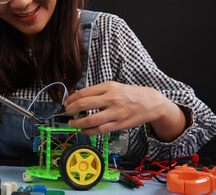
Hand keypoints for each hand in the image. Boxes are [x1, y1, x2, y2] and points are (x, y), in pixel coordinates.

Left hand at [64, 81, 184, 140]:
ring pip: (90, 120)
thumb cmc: (129, 94)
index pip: (83, 93)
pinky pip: (99, 130)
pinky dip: (88, 131)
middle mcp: (110, 99)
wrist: (151, 103)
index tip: (67, 103)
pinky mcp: (119, 124)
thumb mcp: (113, 87)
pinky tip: (83, 130)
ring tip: (72, 123)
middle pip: (83, 104)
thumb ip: (97, 92)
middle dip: (70, 110)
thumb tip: (78, 97)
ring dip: (77, 123)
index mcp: (108, 87)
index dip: (71, 99)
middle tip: (67, 112)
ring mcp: (115, 112)